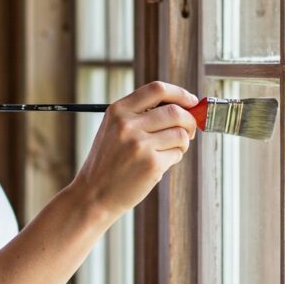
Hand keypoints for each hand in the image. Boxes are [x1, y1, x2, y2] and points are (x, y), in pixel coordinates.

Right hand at [72, 81, 198, 220]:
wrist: (93, 194)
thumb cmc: (109, 162)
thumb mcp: (114, 130)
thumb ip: (140, 115)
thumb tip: (183, 106)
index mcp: (117, 111)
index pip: (157, 89)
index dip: (180, 93)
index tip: (191, 101)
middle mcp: (128, 124)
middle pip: (175, 111)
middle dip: (190, 121)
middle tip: (190, 130)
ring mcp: (140, 144)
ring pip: (181, 134)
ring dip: (183, 142)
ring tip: (171, 150)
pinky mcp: (151, 164)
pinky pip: (177, 153)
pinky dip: (174, 157)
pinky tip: (159, 164)